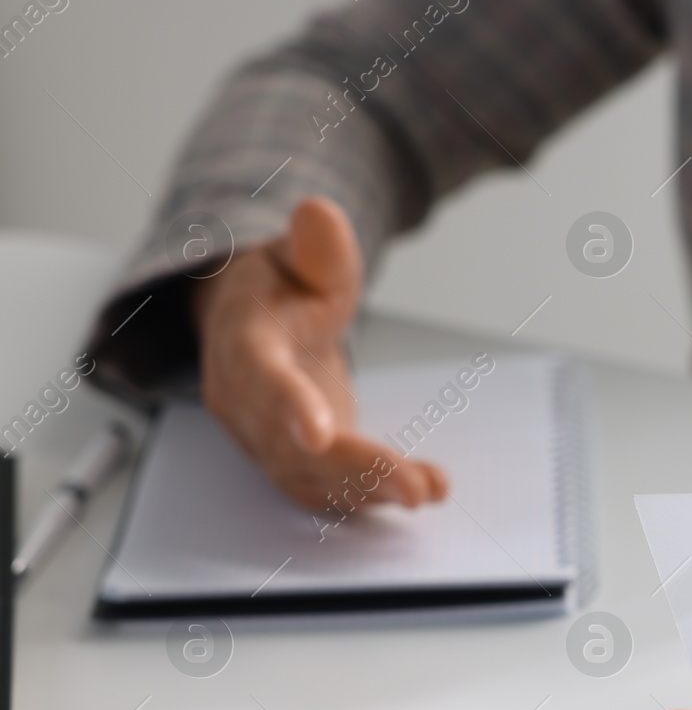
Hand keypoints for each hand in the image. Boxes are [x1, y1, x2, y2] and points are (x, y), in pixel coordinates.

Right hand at [191, 197, 447, 510]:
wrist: (253, 324)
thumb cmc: (279, 290)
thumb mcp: (298, 256)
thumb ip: (315, 247)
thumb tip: (319, 213)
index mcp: (244, 348)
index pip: (262, 380)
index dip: (290, 406)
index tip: (320, 433)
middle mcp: (248, 405)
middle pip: (294, 448)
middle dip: (356, 469)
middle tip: (414, 486)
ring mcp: (270, 441)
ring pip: (316, 479)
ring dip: (374, 490)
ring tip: (430, 489)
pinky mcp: (298, 464)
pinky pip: (333, 489)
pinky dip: (376, 496)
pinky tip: (427, 490)